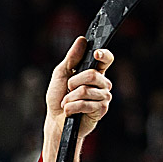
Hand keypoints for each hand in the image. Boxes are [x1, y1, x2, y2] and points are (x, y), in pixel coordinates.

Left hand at [42, 36, 114, 161]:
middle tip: (68, 88)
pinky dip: (73, 107)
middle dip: (75, 81)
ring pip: (87, 90)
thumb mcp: (61, 73)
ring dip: (71, 97)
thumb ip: (72, 58)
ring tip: (67, 102)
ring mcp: (103, 97)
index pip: (106, 59)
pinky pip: (86, 104)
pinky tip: (70, 111)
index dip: (104, 54)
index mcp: (94, 72)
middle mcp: (102, 84)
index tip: (96, 53)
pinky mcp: (101, 110)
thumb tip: (82, 40)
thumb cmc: (58, 98)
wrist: (56, 121)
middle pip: (93, 75)